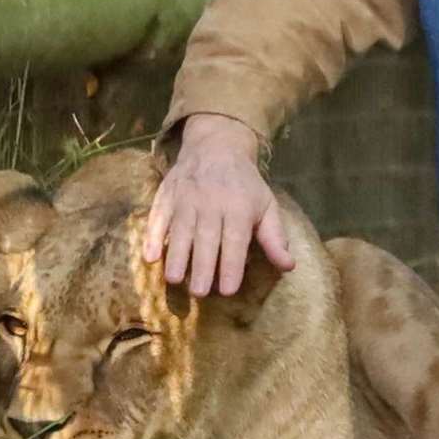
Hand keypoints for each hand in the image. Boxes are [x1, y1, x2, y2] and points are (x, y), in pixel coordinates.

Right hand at [144, 113, 294, 295]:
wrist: (217, 145)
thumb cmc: (245, 185)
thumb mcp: (267, 206)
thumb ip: (274, 238)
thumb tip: (288, 266)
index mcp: (239, 207)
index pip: (235, 240)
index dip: (231, 265)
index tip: (228, 290)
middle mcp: (211, 203)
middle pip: (206, 238)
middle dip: (202, 266)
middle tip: (199, 293)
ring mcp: (186, 198)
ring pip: (181, 230)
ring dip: (177, 255)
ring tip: (174, 280)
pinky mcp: (167, 195)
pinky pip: (158, 217)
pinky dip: (153, 236)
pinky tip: (150, 257)